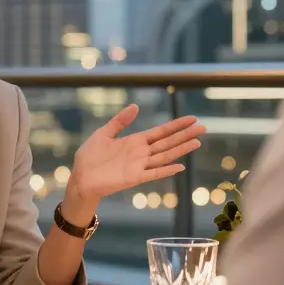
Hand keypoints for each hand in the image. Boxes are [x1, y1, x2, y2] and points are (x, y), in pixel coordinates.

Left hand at [68, 106, 205, 204]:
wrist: (80, 178)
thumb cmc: (89, 157)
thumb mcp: (103, 133)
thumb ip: (120, 121)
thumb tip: (135, 106)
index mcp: (135, 141)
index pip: (160, 131)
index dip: (176, 125)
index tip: (191, 118)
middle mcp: (141, 153)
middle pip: (167, 142)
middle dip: (184, 135)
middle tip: (203, 127)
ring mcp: (139, 165)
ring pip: (165, 156)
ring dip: (180, 150)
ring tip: (197, 142)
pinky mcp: (134, 177)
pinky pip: (154, 173)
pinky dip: (167, 170)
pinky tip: (180, 166)